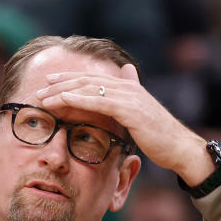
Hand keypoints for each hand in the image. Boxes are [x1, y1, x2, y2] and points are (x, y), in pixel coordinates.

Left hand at [36, 64, 214, 184]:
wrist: (179, 148)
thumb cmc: (160, 136)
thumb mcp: (141, 114)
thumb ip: (130, 95)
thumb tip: (127, 73)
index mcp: (127, 87)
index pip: (93, 79)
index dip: (70, 78)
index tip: (50, 82)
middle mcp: (127, 87)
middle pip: (87, 80)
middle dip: (61, 82)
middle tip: (40, 87)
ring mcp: (129, 96)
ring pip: (89, 88)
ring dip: (63, 90)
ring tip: (43, 95)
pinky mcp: (130, 110)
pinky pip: (99, 101)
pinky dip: (78, 98)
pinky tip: (62, 99)